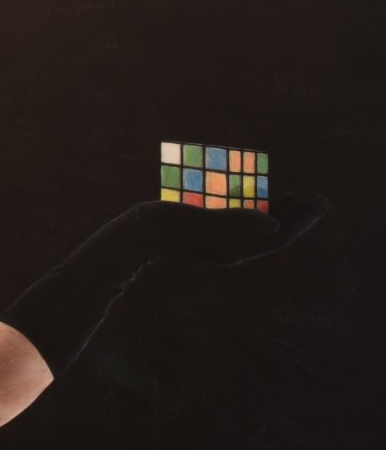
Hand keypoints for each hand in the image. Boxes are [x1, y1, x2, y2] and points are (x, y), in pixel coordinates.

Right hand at [135, 193, 329, 265]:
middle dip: (298, 216)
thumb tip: (273, 223)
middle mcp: (232, 251)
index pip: (278, 235)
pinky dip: (260, 215)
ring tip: (299, 199)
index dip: (301, 218)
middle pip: (274, 235)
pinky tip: (261, 202)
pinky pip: (246, 229)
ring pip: (262, 232)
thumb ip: (232, 219)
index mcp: (232, 249)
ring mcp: (222, 247)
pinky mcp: (211, 240)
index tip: (319, 201)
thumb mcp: (194, 217)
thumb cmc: (159, 225)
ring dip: (282, 214)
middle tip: (319, 198)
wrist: (130, 239)